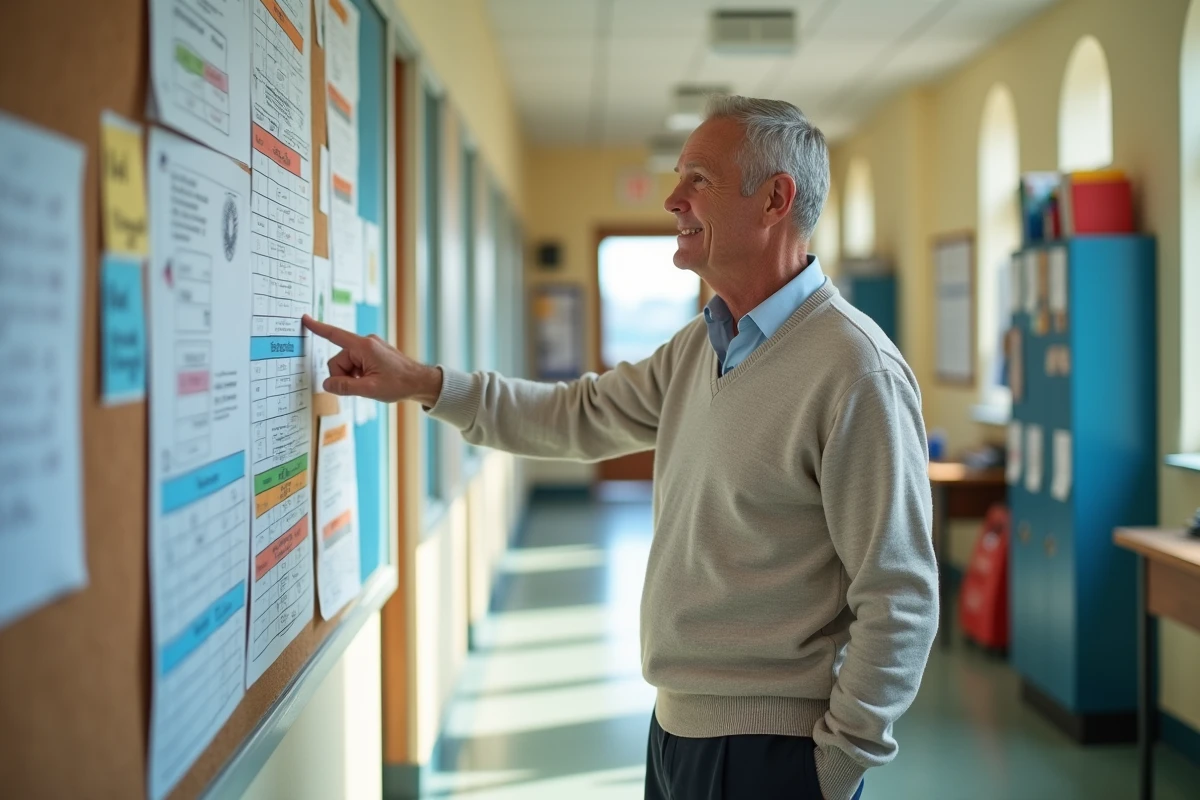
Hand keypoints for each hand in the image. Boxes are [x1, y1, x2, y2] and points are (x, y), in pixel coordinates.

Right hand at [302, 315, 442, 405]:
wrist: (420, 382)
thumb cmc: (399, 384)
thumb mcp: (370, 389)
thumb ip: (345, 387)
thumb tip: (327, 384)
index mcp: (364, 346)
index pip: (335, 334)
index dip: (318, 328)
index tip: (304, 318)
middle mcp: (366, 343)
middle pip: (338, 360)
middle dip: (344, 376)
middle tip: (361, 386)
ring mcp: (370, 347)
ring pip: (346, 364)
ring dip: (352, 377)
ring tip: (370, 384)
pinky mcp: (373, 353)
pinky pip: (356, 364)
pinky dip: (358, 375)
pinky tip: (372, 381)